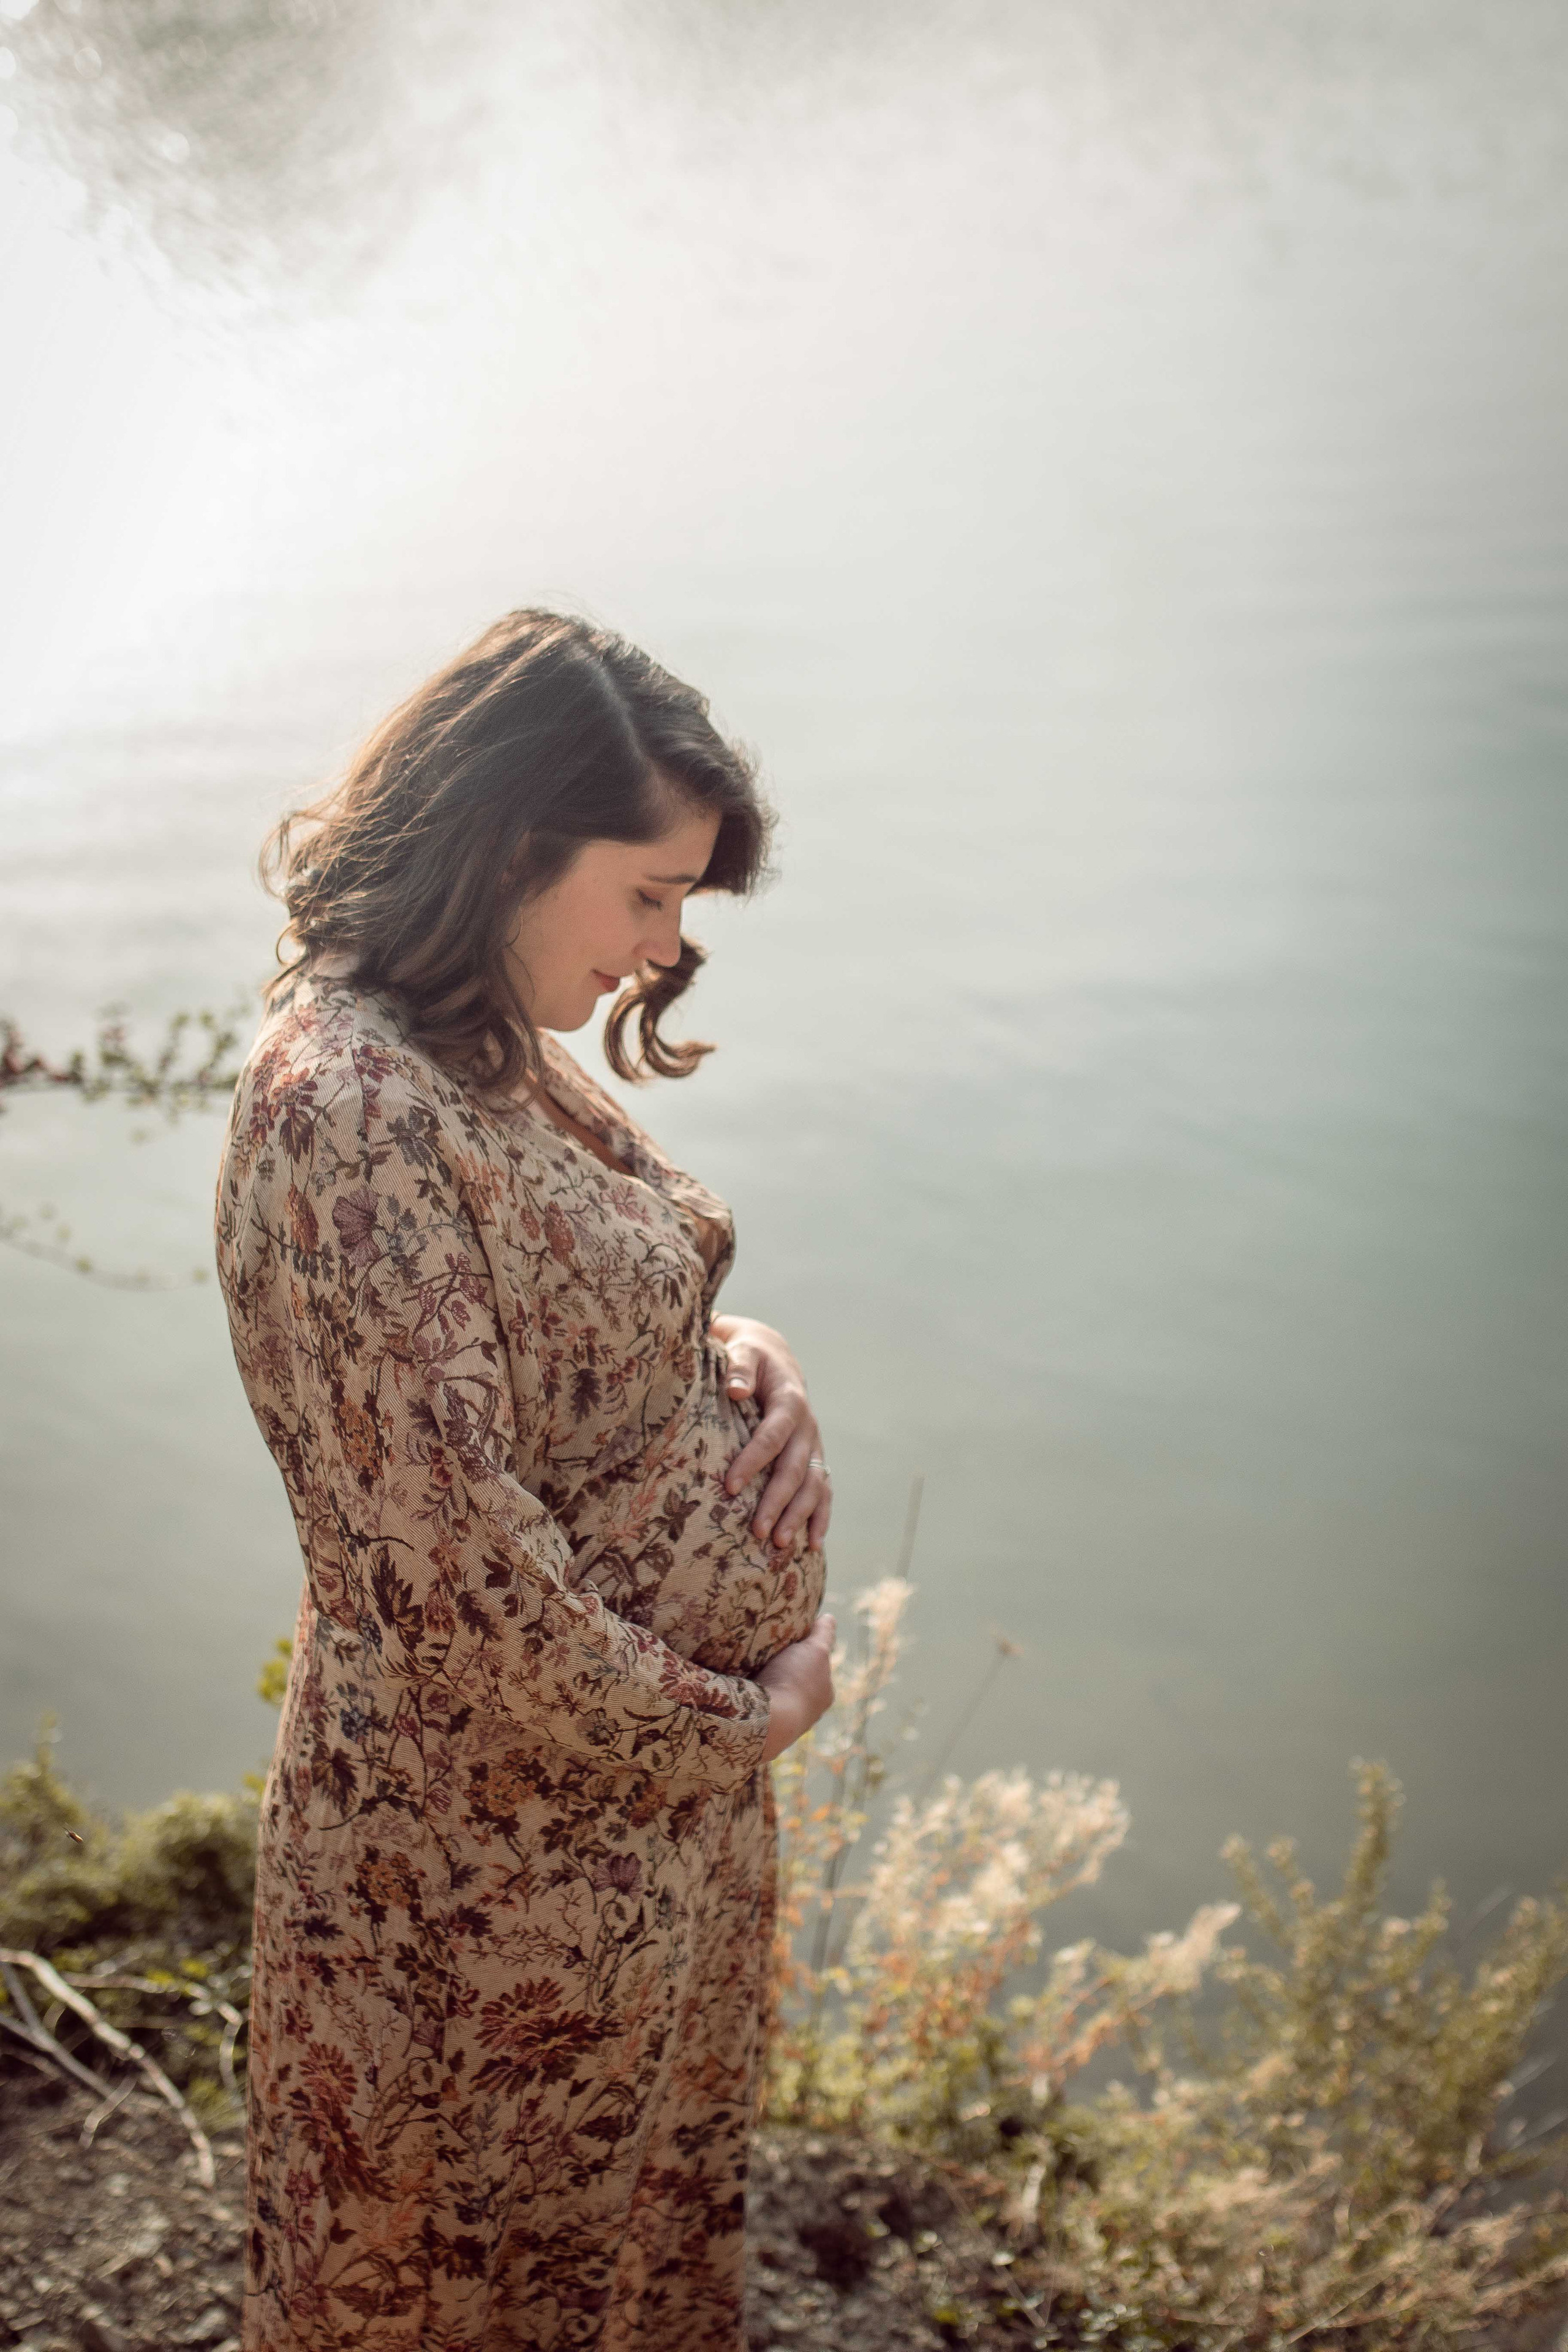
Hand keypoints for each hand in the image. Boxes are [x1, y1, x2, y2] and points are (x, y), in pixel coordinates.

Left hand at [712, 1314, 832, 1551]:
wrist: (774, 1356)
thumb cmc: (750, 1356)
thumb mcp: (743, 1351)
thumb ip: (738, 1367)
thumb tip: (735, 1389)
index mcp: (790, 1400)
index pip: (772, 1435)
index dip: (753, 1461)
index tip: (729, 1486)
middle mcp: (807, 1426)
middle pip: (795, 1468)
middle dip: (777, 1501)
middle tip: (757, 1530)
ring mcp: (814, 1444)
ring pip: (813, 1485)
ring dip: (798, 1515)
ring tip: (779, 1543)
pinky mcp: (815, 1457)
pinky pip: (823, 1490)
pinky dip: (820, 1517)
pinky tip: (813, 1544)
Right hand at [757, 1614, 836, 1762]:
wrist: (767, 1721)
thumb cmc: (795, 1682)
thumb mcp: (815, 1650)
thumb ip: (823, 1635)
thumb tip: (829, 1618)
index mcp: (825, 1694)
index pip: (817, 1667)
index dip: (805, 1651)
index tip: (790, 1640)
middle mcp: (808, 1713)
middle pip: (797, 1683)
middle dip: (785, 1671)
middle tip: (767, 1654)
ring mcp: (785, 1725)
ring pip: (777, 1697)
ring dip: (768, 1685)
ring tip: (750, 1670)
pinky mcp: (762, 1730)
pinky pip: (759, 1708)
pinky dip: (754, 1697)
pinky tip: (744, 1687)